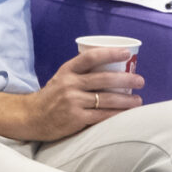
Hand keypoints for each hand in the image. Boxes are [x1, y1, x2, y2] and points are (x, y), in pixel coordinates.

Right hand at [22, 49, 144, 141]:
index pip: (90, 57)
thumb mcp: (61, 79)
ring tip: (138, 100)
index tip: (126, 53)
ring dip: (126, 100)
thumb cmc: (51, 97)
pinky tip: (125, 114)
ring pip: (106, 99)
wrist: (31, 117)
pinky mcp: (75, 118)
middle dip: (126, 79)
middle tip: (140, 81)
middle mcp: (69, 85)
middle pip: (103, 79)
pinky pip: (102, 116)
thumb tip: (111, 69)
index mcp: (66, 71)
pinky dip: (116, 115)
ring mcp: (72, 102)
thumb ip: (80, 74)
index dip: (109, 53)